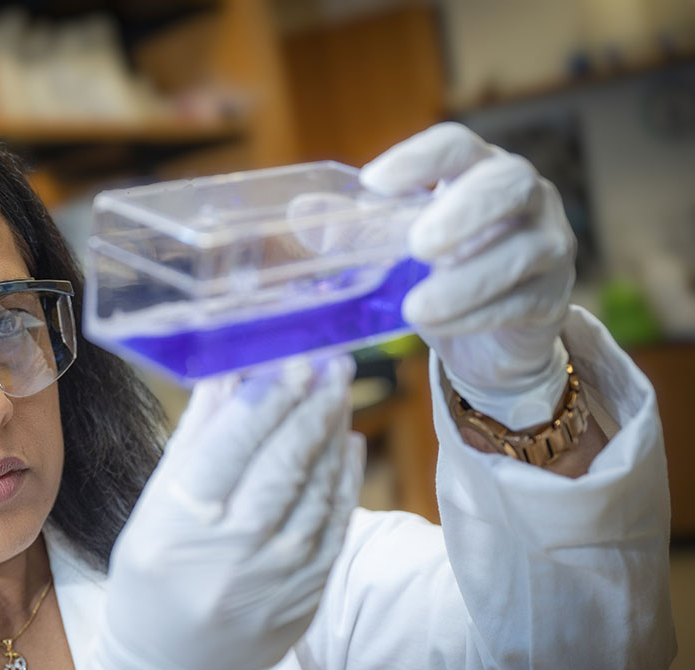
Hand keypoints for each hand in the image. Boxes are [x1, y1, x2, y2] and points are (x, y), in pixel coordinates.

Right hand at [79, 357, 363, 669]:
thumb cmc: (151, 582)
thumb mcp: (152, 511)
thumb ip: (193, 443)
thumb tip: (226, 377)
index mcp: (182, 522)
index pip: (234, 443)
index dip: (269, 395)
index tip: (292, 358)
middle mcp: (232, 549)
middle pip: (283, 459)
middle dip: (311, 402)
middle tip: (330, 361)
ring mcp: (278, 575)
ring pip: (317, 486)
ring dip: (332, 431)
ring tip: (337, 390)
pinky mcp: (309, 593)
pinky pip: (336, 522)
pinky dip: (345, 477)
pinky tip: (346, 442)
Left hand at [361, 122, 575, 429]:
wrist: (489, 339)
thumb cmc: (440, 275)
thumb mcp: (395, 251)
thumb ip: (360, 230)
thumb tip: (303, 215)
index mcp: (477, 171)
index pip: (456, 145)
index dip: (419, 159)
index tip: (373, 182)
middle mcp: (523, 198)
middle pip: (508, 183)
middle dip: (462, 212)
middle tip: (418, 245)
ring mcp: (548, 244)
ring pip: (521, 251)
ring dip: (465, 280)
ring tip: (416, 307)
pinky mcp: (553, 296)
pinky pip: (522, 300)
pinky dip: (478, 314)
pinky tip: (443, 324)